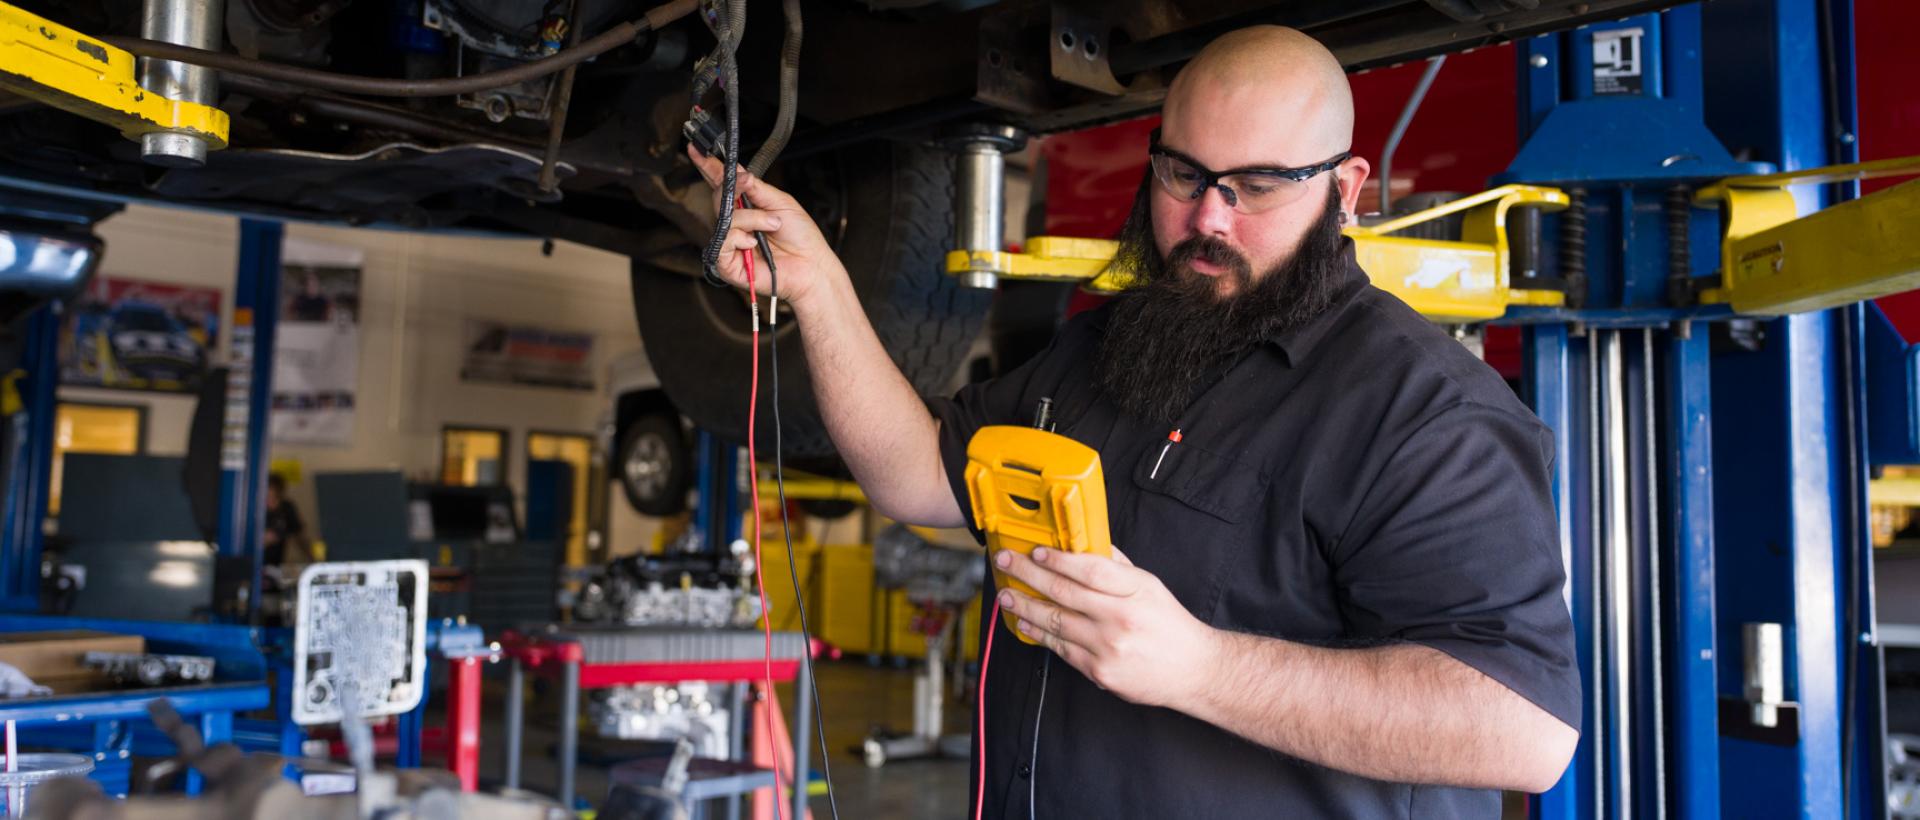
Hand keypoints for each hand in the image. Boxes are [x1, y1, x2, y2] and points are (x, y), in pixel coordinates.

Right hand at [686, 143, 843, 309]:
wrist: (811, 265)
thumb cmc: (800, 237)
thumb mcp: (781, 202)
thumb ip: (756, 188)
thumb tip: (738, 173)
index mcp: (747, 207)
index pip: (722, 184)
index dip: (708, 167)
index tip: (696, 150)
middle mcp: (736, 224)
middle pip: (719, 198)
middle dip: (735, 188)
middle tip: (748, 183)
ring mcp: (730, 243)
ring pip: (725, 218)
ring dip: (752, 218)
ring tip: (772, 224)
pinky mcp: (727, 263)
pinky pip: (723, 241)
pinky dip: (742, 237)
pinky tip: (755, 243)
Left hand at [994, 546, 1220, 708]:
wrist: (1194, 670)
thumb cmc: (1170, 624)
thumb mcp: (1150, 586)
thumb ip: (1117, 566)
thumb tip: (1085, 544)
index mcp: (1135, 591)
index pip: (1089, 569)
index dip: (1058, 559)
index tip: (1035, 550)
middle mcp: (1120, 618)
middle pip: (1064, 592)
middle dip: (1028, 575)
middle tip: (1007, 563)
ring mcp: (1108, 647)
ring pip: (1056, 622)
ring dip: (1025, 607)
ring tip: (1007, 595)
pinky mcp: (1100, 671)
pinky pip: (1061, 649)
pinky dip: (1039, 634)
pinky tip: (1025, 624)